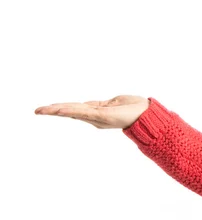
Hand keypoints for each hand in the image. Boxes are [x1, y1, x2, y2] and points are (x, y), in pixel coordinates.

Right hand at [34, 95, 149, 128]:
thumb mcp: (115, 102)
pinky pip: (83, 112)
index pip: (75, 109)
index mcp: (97, 112)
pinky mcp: (102, 116)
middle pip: (70, 111)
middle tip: (37, 111)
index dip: (61, 108)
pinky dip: (71, 111)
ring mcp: (97, 117)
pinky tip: (60, 110)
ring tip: (42, 110)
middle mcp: (95, 117)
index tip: (47, 108)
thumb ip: (102, 104)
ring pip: (73, 111)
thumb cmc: (134, 107)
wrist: (147, 115)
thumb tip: (92, 105)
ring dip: (57, 110)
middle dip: (53, 111)